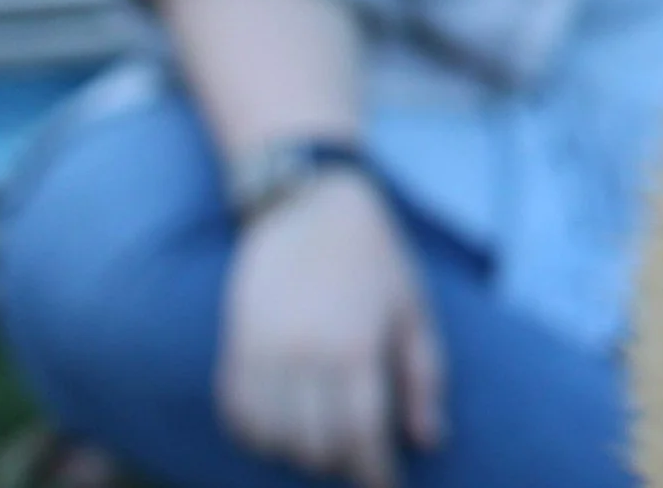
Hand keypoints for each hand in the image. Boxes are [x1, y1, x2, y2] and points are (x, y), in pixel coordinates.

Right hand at [218, 169, 445, 487]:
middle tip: (360, 459)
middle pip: (315, 446)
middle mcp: (302, 356)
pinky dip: (258, 434)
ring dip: (299, 453)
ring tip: (324, 445)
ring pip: (272, 438)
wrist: (307, 203)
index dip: (375, 472)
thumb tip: (429, 439)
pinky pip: (236, 413)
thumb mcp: (414, 309)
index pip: (361, 437)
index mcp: (354, 348)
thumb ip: (423, 377)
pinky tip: (281, 431)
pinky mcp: (233, 344)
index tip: (387, 485)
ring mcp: (261, 351)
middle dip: (341, 464)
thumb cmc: (375, 257)